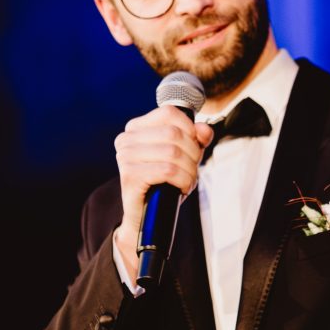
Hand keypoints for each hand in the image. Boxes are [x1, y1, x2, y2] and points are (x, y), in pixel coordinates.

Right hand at [113, 105, 214, 274]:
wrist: (146, 217)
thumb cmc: (164, 183)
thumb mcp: (184, 156)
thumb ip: (196, 139)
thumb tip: (204, 129)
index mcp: (136, 128)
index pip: (169, 112)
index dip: (189, 128)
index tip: (195, 145)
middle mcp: (126, 139)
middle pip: (174, 133)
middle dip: (192, 153)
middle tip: (192, 169)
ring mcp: (125, 156)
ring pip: (173, 152)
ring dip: (189, 170)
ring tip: (187, 180)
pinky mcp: (130, 175)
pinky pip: (168, 170)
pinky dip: (182, 180)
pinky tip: (182, 188)